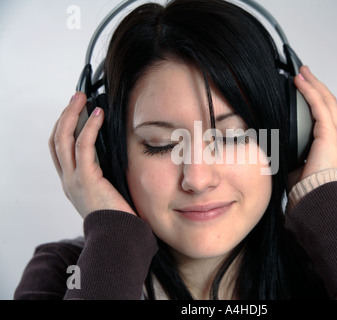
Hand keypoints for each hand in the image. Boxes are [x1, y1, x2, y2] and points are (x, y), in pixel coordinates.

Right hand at [49, 92, 135, 218]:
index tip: (77, 110)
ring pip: (63, 139)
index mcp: (72, 182)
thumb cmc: (120, 215)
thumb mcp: (109, 190)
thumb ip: (106, 172)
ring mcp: (74, 180)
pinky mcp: (86, 180)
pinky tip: (98, 114)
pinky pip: (83, 147)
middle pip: (56, 140)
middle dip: (65, 115)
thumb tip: (116, 150)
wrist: (120, 235)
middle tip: (77, 97)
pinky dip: (89, 127)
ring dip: (72, 115)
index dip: (64, 127)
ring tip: (82, 98)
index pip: (59, 149)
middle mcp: (68, 180)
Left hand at [287, 66, 336, 190]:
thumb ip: (290, 152)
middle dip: (315, 86)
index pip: (323, 114)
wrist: (315, 198)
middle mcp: (335, 136)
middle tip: (303, 73)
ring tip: (302, 72)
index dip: (314, 99)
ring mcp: (335, 134)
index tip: (302, 87)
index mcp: (328, 144)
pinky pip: (320, 106)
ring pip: (326, 101)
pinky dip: (310, 92)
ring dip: (313, 84)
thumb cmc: (305, 188)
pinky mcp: (329, 134)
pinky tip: (301, 83)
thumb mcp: (295, 165)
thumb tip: (273, 146)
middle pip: (328, 102)